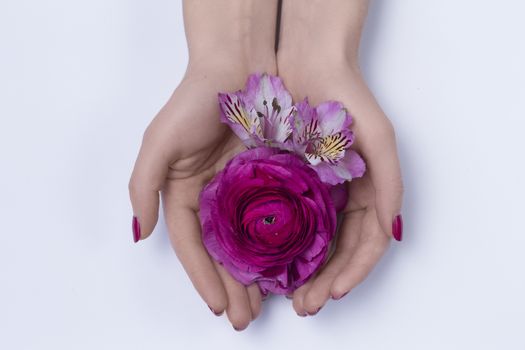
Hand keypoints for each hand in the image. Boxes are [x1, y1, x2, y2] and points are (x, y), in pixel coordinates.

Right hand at [129, 0, 277, 329]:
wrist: (239, 65)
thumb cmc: (195, 101)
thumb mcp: (159, 142)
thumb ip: (144, 187)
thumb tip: (141, 233)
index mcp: (185, 192)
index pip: (191, 246)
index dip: (202, 277)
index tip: (218, 304)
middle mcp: (214, 196)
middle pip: (221, 252)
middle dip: (231, 286)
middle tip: (245, 317)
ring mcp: (244, 189)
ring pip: (250, 242)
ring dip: (254, 274)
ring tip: (264, 305)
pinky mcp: (272, 178)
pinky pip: (276, 218)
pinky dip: (278, 244)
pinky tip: (287, 266)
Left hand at [277, 0, 403, 315]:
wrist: (308, 65)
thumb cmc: (348, 99)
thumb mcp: (380, 139)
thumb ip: (389, 185)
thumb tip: (392, 230)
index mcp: (368, 192)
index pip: (366, 244)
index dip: (353, 272)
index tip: (332, 292)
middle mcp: (343, 197)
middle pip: (338, 251)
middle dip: (324, 282)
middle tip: (304, 307)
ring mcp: (316, 192)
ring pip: (312, 243)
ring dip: (304, 273)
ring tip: (286, 297)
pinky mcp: (288, 182)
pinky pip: (288, 222)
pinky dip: (284, 247)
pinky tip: (270, 264)